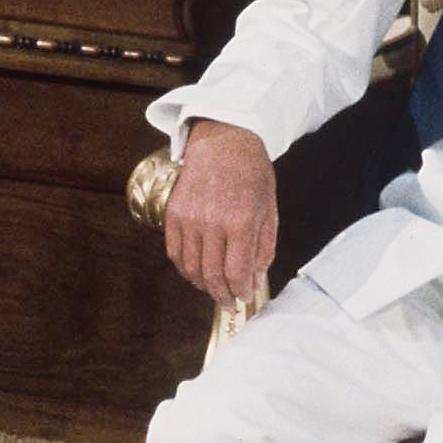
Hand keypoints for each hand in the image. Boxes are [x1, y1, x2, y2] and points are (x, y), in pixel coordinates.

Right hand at [164, 119, 277, 310]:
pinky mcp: (173, 214)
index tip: (244, 297)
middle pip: (212, 275)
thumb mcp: (269, 209)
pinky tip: (195, 272)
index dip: (241, 291)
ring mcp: (189, 218)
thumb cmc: (251, 172)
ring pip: (191, 268)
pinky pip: (175, 252)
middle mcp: (212, 222)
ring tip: (213, 289)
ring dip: (202, 285)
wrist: (223, 140)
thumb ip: (263, 247)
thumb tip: (256, 278)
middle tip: (228, 302)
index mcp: (241, 221)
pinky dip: (184, 268)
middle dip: (222, 295)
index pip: (237, 272)